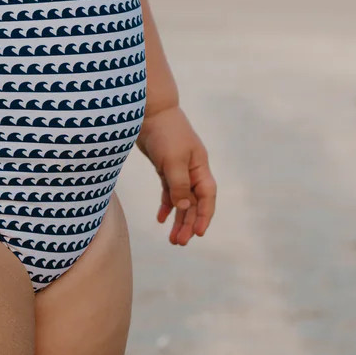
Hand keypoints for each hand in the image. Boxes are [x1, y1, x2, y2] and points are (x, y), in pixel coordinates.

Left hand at [137, 105, 216, 245]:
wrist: (148, 111)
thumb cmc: (165, 133)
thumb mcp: (172, 160)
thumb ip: (179, 185)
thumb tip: (184, 208)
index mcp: (200, 166)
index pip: (207, 196)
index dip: (204, 216)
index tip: (198, 234)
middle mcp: (193, 170)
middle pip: (194, 202)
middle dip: (188, 223)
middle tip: (180, 243)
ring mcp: (179, 169)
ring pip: (181, 200)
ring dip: (178, 219)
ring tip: (173, 239)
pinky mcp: (165, 167)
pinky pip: (169, 191)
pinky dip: (166, 205)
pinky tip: (161, 219)